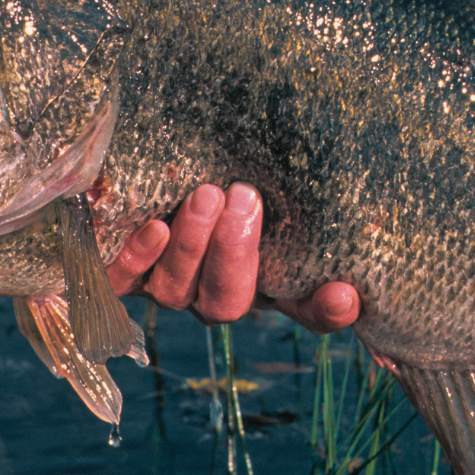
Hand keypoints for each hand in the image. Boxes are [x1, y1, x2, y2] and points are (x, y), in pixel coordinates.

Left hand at [106, 183, 359, 331]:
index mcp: (264, 283)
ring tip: (207, 194)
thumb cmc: (230, 175)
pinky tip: (154, 227)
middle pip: (226, 302)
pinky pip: (122, 279)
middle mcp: (214, 294)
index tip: (342, 291)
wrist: (155, 163)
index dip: (323, 309)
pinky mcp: (121, 272)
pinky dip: (138, 256)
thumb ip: (305, 208)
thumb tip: (353, 247)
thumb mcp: (271, 187)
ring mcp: (165, 286)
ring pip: (176, 291)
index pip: (305, 311)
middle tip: (247, 199)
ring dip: (192, 245)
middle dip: (236, 254)